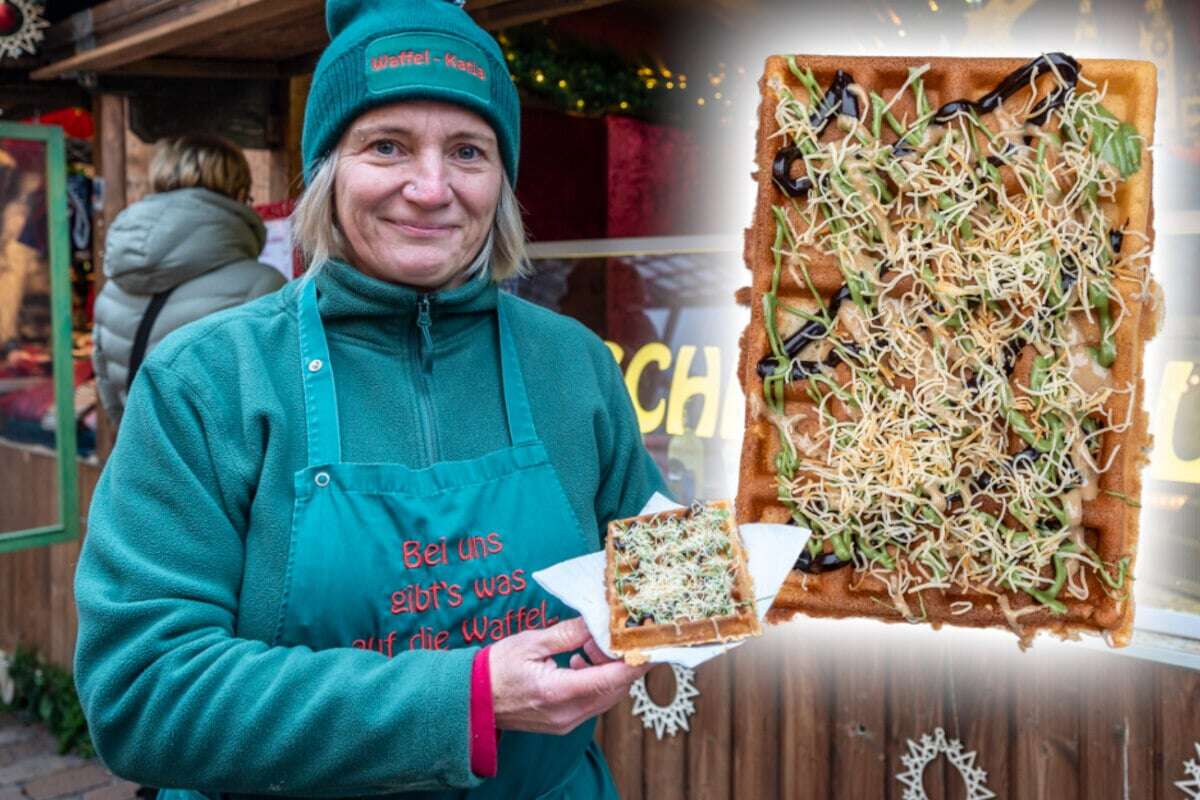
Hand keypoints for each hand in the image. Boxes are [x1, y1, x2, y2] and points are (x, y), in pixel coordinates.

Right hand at [488, 617, 651, 734]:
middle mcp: (567, 714)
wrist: (472, 699)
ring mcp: (565, 722)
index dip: (636, 662)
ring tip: (589, 645)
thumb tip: (598, 622)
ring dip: (608, 670)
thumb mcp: (532, 642)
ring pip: (605, 697)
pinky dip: (596, 680)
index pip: (612, 679)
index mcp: (559, 692)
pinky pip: (592, 702)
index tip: (653, 646)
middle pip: (615, 690)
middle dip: (622, 661)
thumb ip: (569, 633)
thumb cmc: (496, 668)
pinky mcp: (563, 722)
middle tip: (616, 635)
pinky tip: (579, 660)